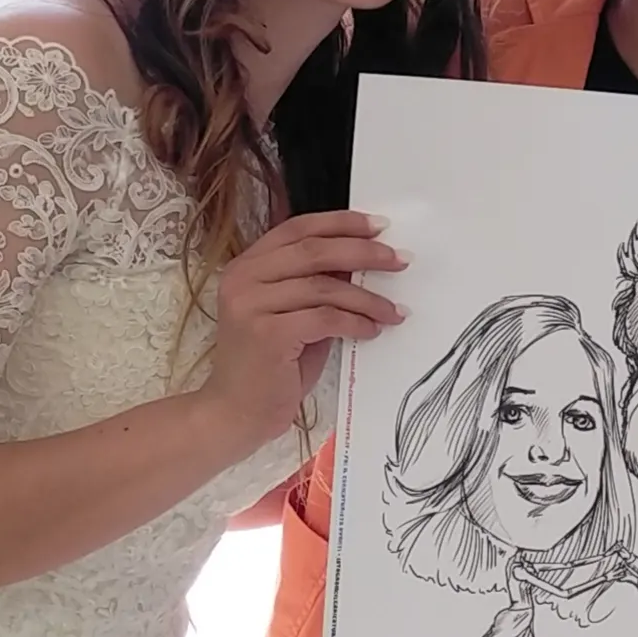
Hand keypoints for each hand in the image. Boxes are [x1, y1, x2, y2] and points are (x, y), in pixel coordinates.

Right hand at [198, 211, 404, 454]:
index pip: (298, 229)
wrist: (237, 412)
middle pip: (314, 251)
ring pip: (325, 287)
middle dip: (364, 252)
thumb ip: (318, 285)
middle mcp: (243, 278)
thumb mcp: (294, 314)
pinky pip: (326, 318)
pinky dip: (356, 322)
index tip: (379, 226)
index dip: (341, 223)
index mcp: (247, 265)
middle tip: (400, 260)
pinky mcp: (268, 334)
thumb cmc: (270, 366)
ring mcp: (251, 305)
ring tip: (395, 310)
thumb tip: (364, 261)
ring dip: (369, 298)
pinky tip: (373, 330)